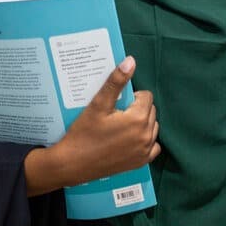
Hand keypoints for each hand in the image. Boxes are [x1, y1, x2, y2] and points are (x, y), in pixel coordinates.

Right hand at [24, 56, 159, 196]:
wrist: (72, 164)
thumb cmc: (83, 133)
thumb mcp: (98, 105)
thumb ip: (116, 82)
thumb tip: (131, 61)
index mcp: (138, 119)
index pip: (146, 96)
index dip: (132, 97)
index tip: (116, 104)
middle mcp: (146, 135)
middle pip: (150, 111)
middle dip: (137, 109)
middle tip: (116, 114)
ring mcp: (145, 151)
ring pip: (152, 127)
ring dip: (142, 123)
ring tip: (120, 126)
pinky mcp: (141, 162)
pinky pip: (153, 146)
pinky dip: (145, 141)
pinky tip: (129, 140)